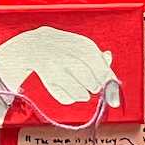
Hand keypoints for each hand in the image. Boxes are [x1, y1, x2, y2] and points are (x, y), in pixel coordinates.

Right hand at [0, 26, 118, 125]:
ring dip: (81, 94)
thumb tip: (109, 61)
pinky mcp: (48, 78)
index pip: (103, 70)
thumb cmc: (60, 47)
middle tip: (87, 84)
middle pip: (94, 85)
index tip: (114, 98)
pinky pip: (66, 98)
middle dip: (93, 88)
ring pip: (81, 94)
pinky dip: (68, 97)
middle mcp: (72, 55)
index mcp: (84, 45)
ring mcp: (59, 67)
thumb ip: (97, 56)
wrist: (30, 45)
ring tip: (75, 86)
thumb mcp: (80, 47)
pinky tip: (65, 89)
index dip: (110, 86)